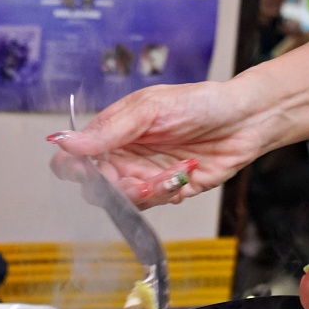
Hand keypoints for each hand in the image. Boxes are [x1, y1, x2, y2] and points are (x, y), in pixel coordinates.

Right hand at [48, 80, 268, 208]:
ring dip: (147, 191)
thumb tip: (64, 141)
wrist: (244, 119)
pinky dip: (167, 192)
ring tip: (172, 173)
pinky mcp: (165, 191)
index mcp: (111, 133)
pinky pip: (152, 205)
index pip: (72, 160)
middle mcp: (122, 157)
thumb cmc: (199, 103)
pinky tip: (184, 173)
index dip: (73, 169)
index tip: (91, 170)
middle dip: (117, 187)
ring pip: (124, 201)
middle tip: (138, 179)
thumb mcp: (149, 109)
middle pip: (96, 188)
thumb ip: (108, 130)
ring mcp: (142, 176)